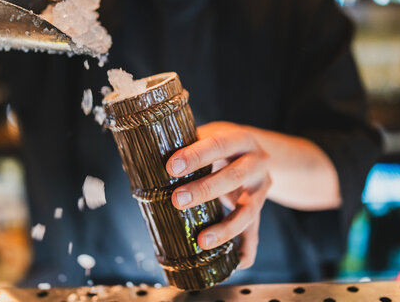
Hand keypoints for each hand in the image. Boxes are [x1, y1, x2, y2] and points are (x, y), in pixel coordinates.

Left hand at [166, 121, 270, 269]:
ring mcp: (261, 189)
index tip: (170, 167)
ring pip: (248, 211)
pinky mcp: (260, 211)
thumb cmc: (221, 146)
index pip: (218, 144)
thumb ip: (182, 146)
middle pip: (234, 177)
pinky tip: (235, 263)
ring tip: (202, 241)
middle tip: (177, 200)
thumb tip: (138, 165)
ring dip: (225, 228)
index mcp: (240, 140)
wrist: (256, 151)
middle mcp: (256, 163)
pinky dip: (246, 250)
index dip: (195, 156)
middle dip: (204, 190)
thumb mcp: (208, 136)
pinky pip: (255, 234)